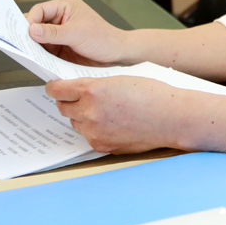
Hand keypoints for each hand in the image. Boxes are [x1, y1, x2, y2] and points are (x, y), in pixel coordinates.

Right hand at [27, 0, 128, 65]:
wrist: (117, 56)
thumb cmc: (104, 39)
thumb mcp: (77, 34)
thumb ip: (53, 33)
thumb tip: (32, 30)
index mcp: (66, 7)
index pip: (40, 10)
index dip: (30, 20)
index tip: (24, 32)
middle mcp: (61, 19)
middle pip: (37, 24)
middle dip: (29, 33)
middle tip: (20, 43)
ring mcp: (60, 35)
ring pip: (39, 39)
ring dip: (33, 46)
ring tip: (26, 54)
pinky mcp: (60, 49)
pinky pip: (45, 51)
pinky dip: (39, 56)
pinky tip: (36, 60)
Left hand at [47, 76, 187, 153]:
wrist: (170, 118)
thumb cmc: (151, 94)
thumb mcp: (119, 78)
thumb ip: (94, 85)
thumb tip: (77, 90)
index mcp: (93, 90)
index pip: (58, 90)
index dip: (55, 87)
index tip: (56, 86)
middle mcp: (89, 112)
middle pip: (63, 107)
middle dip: (69, 101)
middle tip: (80, 97)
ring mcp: (94, 132)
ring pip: (76, 122)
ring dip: (82, 116)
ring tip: (103, 110)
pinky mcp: (101, 146)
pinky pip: (88, 136)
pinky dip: (94, 129)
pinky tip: (112, 123)